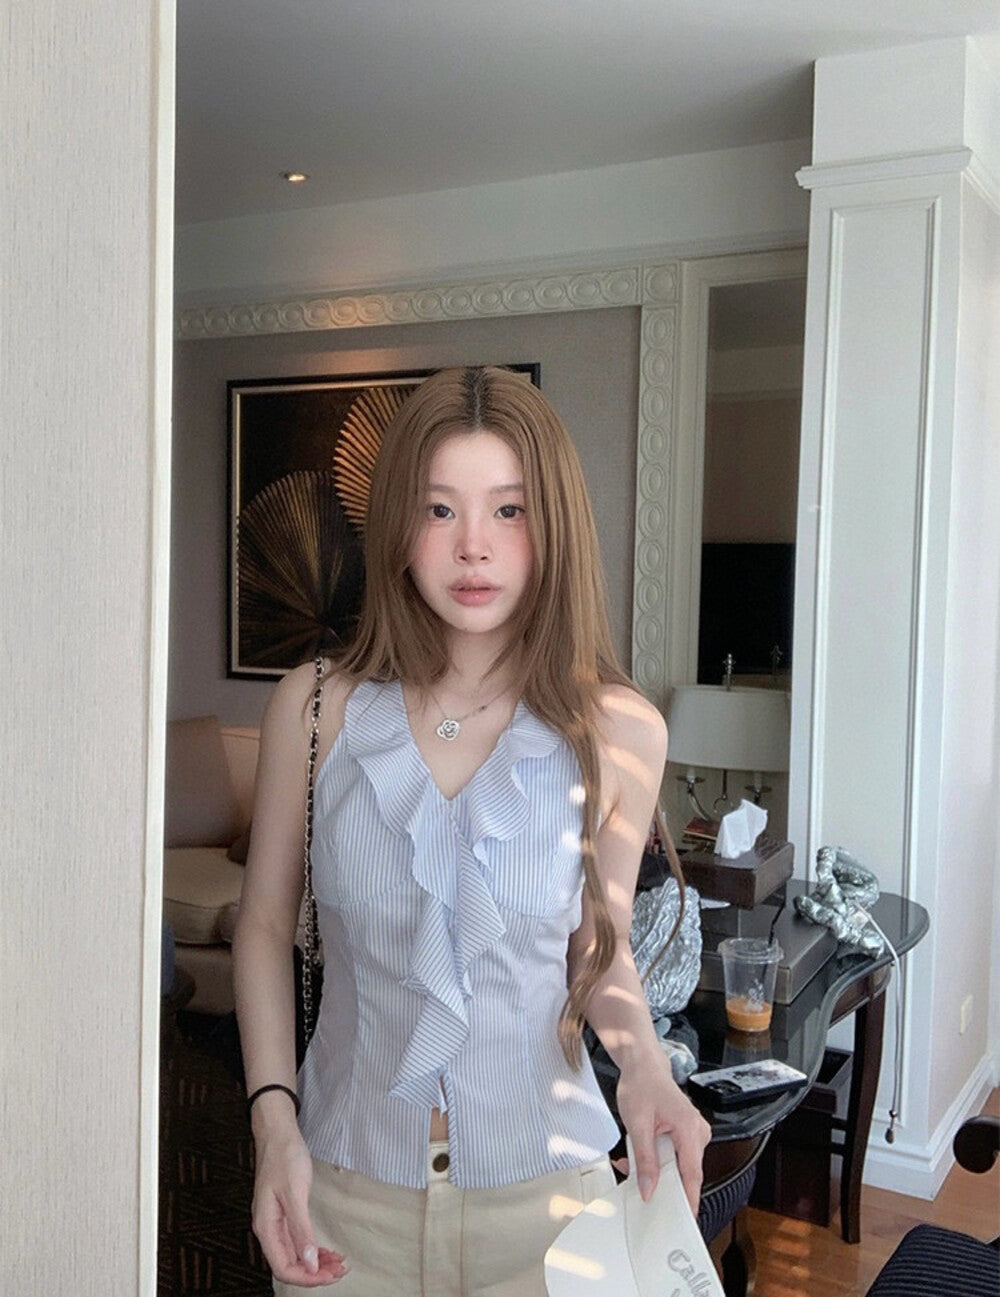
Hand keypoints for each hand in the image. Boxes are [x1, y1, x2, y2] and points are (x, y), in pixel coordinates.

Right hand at [252, 1123, 347, 1286]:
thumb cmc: (283, 1157)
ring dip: (316, 1262)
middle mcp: (269, 1228)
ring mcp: (276, 1221)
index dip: (306, 1277)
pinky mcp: (285, 1214)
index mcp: (266, 1226)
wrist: (278, 1133)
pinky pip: (298, 1241)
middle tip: (341, 1270)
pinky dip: (313, 1248)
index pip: (283, 1267)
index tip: (329, 1275)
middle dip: (315, 1272)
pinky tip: (327, 1250)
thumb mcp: (294, 1192)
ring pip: (295, 1254)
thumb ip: (301, 1229)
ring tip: (338, 1263)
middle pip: (290, 1264)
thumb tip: (309, 1262)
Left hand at [616, 1048, 711, 1214]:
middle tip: (639, 1183)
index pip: (693, 1175)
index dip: (688, 1199)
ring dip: (656, 1168)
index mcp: (690, 1129)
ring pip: (678, 1165)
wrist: (643, 1065)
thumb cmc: (642, 1084)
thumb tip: (649, 1188)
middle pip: (685, 1172)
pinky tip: (641, 1153)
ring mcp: (694, 1132)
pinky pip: (676, 1156)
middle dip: (661, 1181)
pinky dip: (658, 1158)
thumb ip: (644, 1159)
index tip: (685, 1219)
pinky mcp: (687, 1133)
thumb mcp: (637, 1124)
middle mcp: (698, 1132)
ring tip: (633, 1159)